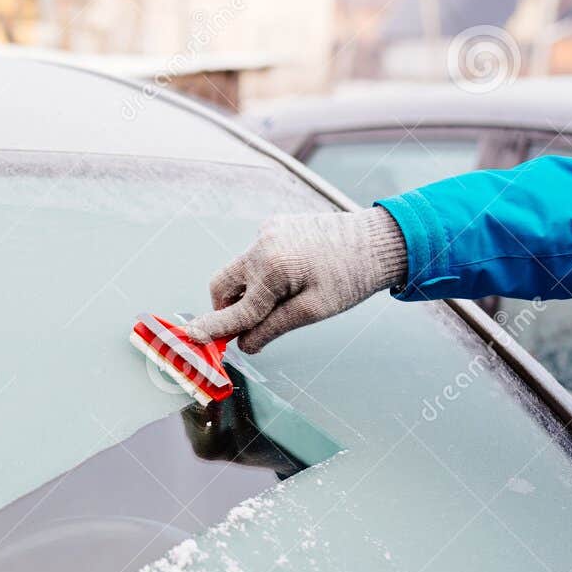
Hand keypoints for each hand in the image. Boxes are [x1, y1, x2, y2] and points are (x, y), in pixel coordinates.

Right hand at [186, 208, 407, 352]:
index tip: (192, 339)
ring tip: (284, 302)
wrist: (379, 241)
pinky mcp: (277, 226)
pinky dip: (263, 275)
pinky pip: (257, 257)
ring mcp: (268, 231)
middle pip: (223, 284)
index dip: (215, 329)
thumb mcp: (312, 311)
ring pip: (240, 271)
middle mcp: (262, 244)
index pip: (236, 309)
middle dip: (227, 309)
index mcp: (272, 267)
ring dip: (249, 292)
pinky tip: (293, 279)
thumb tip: (244, 345)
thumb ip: (272, 328)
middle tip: (246, 328)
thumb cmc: (351, 277)